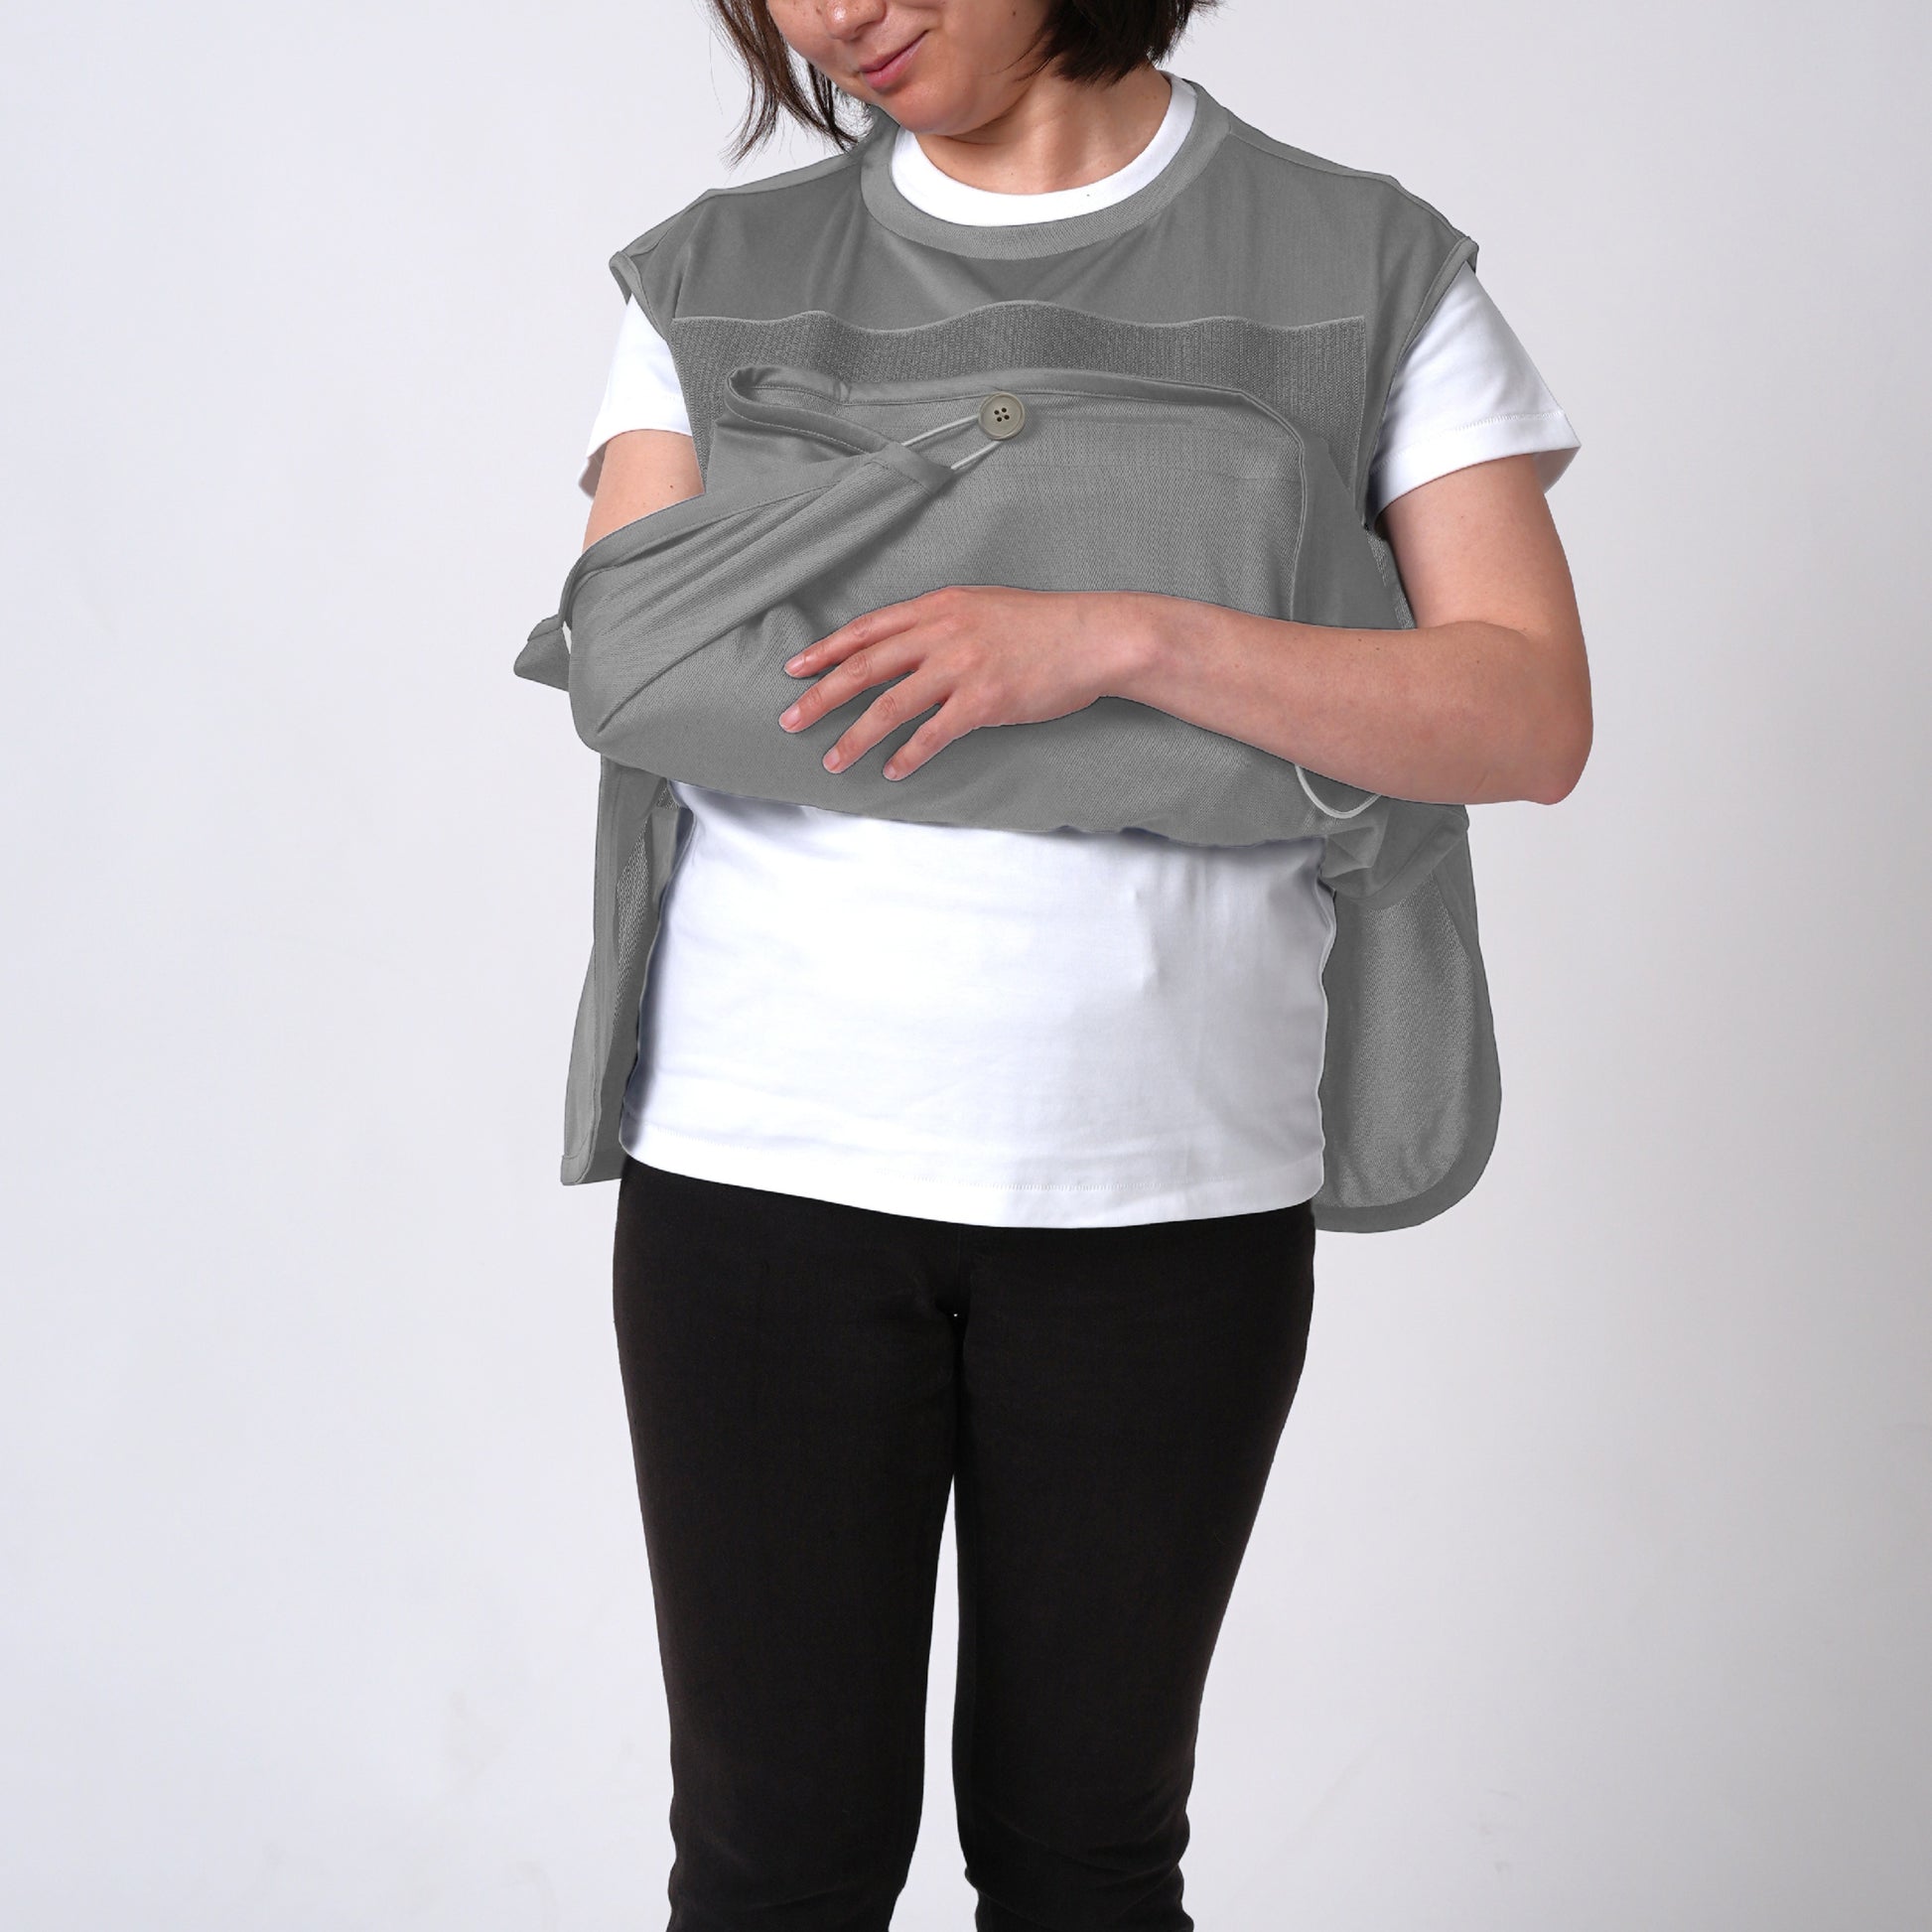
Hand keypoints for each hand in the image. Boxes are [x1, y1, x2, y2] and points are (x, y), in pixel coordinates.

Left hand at [777, 585, 1151, 780]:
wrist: (1094, 636)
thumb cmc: (1042, 625)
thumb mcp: (982, 607)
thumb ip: (941, 624)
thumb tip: (907, 651)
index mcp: (939, 606)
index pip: (867, 629)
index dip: (826, 650)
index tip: (795, 669)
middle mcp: (942, 633)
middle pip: (864, 667)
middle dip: (820, 696)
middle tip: (789, 720)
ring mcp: (962, 667)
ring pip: (890, 705)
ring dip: (855, 736)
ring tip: (832, 760)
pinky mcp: (985, 701)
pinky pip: (933, 734)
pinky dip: (908, 754)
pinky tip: (892, 771)